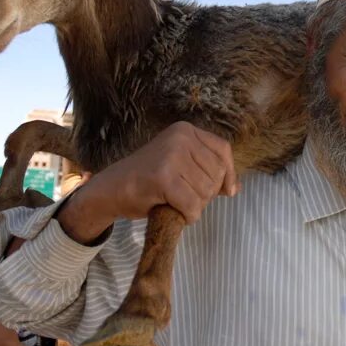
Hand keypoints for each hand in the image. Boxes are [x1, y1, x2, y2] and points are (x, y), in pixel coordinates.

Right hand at [76, 121, 238, 224]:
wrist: (110, 190)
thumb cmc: (148, 180)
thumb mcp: (181, 165)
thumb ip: (206, 171)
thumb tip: (234, 188)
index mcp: (185, 130)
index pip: (223, 150)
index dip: (229, 174)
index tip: (227, 192)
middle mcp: (180, 137)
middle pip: (217, 173)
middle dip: (206, 193)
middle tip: (182, 196)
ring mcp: (171, 155)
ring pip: (206, 192)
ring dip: (194, 206)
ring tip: (173, 200)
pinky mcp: (163, 177)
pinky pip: (192, 205)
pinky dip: (187, 215)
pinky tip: (172, 211)